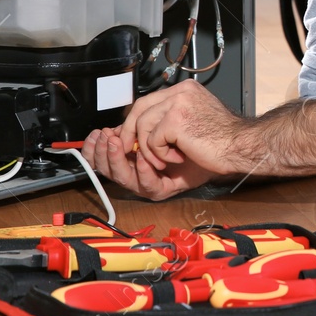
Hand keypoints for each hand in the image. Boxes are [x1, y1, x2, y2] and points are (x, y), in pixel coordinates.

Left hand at [81, 81, 253, 200]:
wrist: (240, 147)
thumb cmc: (221, 142)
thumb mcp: (190, 127)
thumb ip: (167, 123)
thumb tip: (137, 133)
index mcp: (184, 90)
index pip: (148, 101)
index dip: (134, 121)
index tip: (128, 138)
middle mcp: (180, 92)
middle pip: (138, 108)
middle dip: (128, 132)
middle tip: (129, 150)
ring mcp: (178, 103)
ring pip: (142, 125)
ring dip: (149, 149)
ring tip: (166, 158)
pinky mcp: (175, 119)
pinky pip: (152, 140)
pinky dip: (160, 154)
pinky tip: (178, 157)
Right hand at [82, 126, 215, 200]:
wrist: (219, 148)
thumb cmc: (191, 137)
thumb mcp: (160, 125)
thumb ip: (137, 127)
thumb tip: (114, 125)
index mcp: (131, 158)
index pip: (104, 158)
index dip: (95, 148)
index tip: (96, 133)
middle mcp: (137, 173)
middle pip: (109, 170)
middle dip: (103, 152)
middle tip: (106, 137)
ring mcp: (149, 183)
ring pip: (124, 178)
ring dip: (118, 160)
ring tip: (118, 144)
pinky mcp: (163, 190)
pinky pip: (148, 184)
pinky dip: (143, 171)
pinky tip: (143, 158)